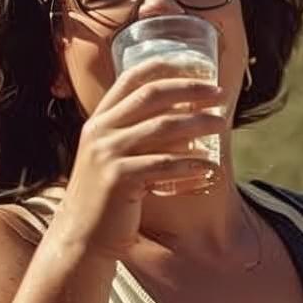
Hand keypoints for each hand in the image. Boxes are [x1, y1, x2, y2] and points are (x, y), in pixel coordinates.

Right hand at [55, 61, 228, 255]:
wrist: (80, 236)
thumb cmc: (106, 199)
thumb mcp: (113, 159)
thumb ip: (136, 137)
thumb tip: (181, 119)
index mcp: (99, 120)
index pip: (132, 79)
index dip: (165, 67)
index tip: (196, 66)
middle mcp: (100, 131)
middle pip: (152, 95)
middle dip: (190, 89)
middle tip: (220, 94)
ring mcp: (106, 153)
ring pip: (163, 127)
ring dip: (198, 123)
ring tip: (222, 125)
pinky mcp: (118, 178)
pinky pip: (163, 164)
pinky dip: (190, 164)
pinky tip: (209, 168)